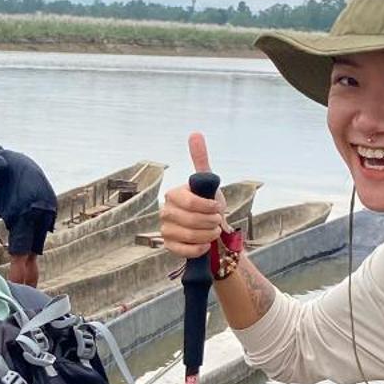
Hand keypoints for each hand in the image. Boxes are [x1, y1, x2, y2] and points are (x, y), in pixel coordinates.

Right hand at [160, 132, 226, 259]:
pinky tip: (205, 244)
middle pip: (189, 220)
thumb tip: (195, 133)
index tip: (219, 208)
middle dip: (210, 222)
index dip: (207, 207)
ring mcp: (165, 229)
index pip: (188, 202)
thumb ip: (201, 160)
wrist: (211, 229)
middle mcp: (165, 211)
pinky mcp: (169, 246)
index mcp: (173, 195)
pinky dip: (198, 249)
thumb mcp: (208, 183)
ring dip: (207, 235)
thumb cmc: (209, 205)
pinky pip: (183, 250)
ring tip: (213, 232)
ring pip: (188, 235)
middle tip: (218, 222)